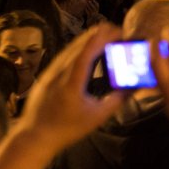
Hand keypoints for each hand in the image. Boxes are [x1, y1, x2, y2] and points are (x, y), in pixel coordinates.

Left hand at [13, 26, 127, 151]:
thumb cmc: (67, 129)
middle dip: (100, 34)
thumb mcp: (97, 117)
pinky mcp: (47, 74)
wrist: (34, 136)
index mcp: (72, 81)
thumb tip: (135, 87)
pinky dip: (81, 47)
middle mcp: (59, 71)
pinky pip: (65, 53)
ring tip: (108, 38)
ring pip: (72, 46)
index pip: (87, 50)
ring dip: (90, 39)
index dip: (104, 37)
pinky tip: (89, 50)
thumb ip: (117, 100)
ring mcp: (51, 71)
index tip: (120, 31)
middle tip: (120, 34)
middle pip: (80, 43)